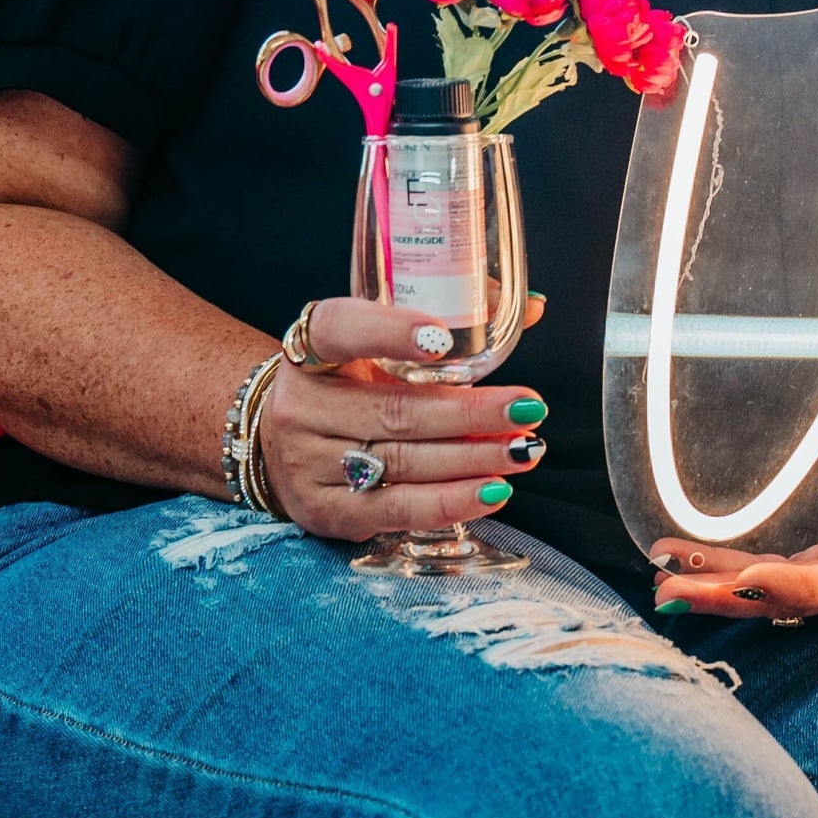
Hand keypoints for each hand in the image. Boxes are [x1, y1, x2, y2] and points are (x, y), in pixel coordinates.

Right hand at [256, 296, 550, 542]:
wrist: (279, 441)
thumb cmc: (348, 384)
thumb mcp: (379, 346)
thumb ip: (453, 324)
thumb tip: (537, 307)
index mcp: (312, 349)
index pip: (342, 330)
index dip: (390, 333)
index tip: (441, 339)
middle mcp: (302, 405)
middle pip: (395, 410)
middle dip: (471, 414)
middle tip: (528, 408)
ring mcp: (306, 462)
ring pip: (402, 462)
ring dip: (473, 460)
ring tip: (523, 449)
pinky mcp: (323, 510)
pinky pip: (395, 509)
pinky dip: (449, 502)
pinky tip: (492, 491)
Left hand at [649, 392, 817, 620]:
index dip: (790, 585)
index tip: (747, 580)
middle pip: (782, 599)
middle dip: (725, 597)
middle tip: (667, 588)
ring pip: (769, 594)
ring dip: (714, 588)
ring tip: (660, 576)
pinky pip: (773, 579)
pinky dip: (730, 576)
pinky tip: (685, 565)